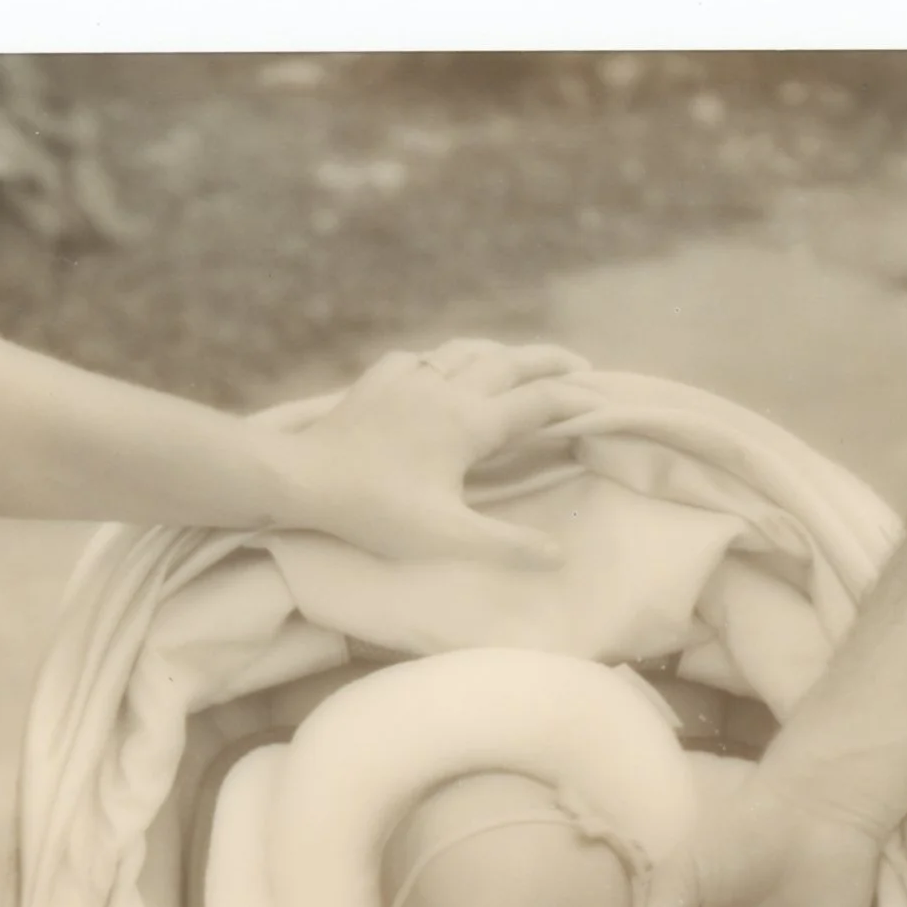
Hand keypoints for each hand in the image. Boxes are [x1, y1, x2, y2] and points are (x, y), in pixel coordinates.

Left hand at [275, 338, 597, 568]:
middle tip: (579, 363)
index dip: (576, 400)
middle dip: (549, 361)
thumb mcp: (446, 538)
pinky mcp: (377, 380)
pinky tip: (440, 369)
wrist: (301, 478)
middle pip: (510, 361)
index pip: (537, 403)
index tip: (604, 401)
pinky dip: (445, 360)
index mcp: (470, 423)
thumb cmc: (375, 512)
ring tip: (517, 361)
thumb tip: (558, 555)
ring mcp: (409, 378)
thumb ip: (506, 546)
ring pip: (467, 351)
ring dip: (501, 352)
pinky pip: (422, 358)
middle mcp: (447, 389)